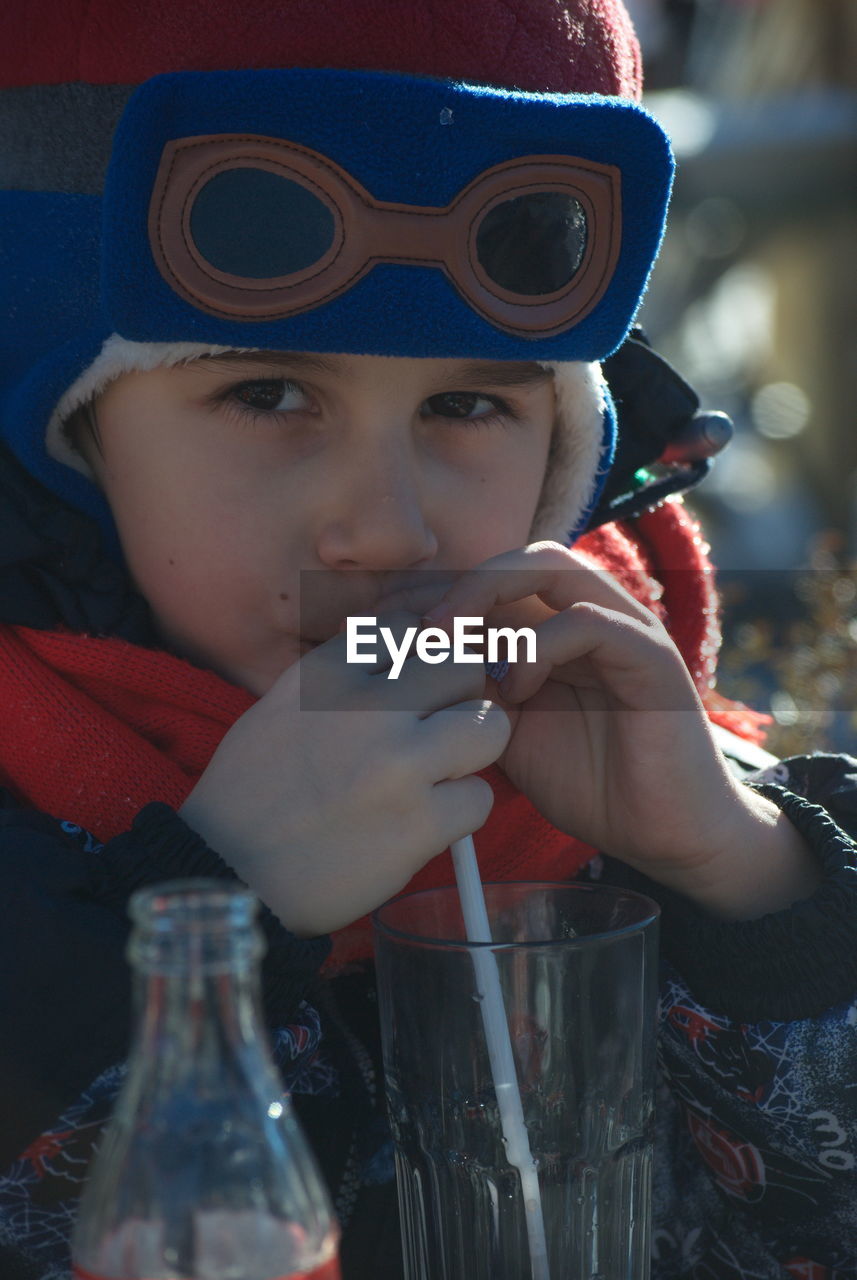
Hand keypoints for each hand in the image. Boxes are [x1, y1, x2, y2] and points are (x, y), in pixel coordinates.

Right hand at [180, 614, 509, 935]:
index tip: (410, 685)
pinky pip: (480, 798)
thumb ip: (343, 680)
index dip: (417, 656)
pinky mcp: (421, 824)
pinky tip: (426, 822)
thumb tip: (410, 662)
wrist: (227, 875)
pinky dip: (460, 812)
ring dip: (471, 751)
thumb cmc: (250, 795)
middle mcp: (367, 708)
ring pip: (489, 727)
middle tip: (439, 728)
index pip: (406, 628)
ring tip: (441, 773)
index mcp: (326, 674)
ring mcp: (399, 765)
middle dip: (458, 697)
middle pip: (462, 667)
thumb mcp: (280, 707)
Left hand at [425, 543, 819, 918]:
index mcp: (556, 630)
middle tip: (420, 629)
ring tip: (453, 647)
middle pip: (520, 559)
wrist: (662, 831)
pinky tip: (514, 690)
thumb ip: (471, 693)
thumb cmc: (589, 782)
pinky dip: (538, 646)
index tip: (390, 627)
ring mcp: (624, 629)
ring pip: (552, 568)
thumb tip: (408, 668)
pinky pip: (589, 621)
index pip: (497, 579)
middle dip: (460, 584)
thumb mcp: (507, 734)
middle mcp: (590, 616)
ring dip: (490, 597)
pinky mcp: (649, 656)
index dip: (440, 594)